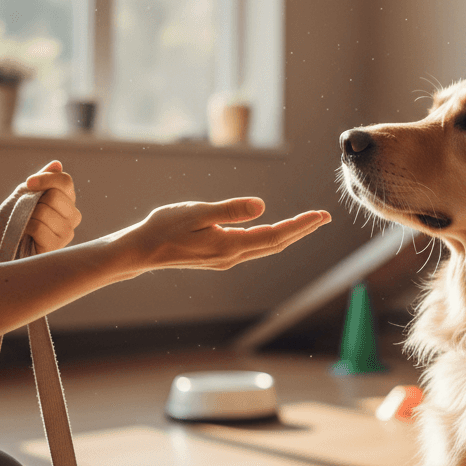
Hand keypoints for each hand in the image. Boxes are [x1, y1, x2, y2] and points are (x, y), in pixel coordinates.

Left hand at [0, 160, 82, 262]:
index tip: (29, 183)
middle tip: (27, 210)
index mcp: (68, 199)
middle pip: (55, 196)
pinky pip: (39, 228)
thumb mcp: (26, 192)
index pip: (65, 181)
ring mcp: (67, 231)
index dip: (46, 179)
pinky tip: (26, 232)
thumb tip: (57, 164)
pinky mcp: (57, 245)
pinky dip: (26, 227)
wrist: (2, 239)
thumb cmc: (15, 215)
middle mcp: (73, 215)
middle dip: (34, 201)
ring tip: (26, 223)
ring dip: (27, 215)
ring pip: (44, 212)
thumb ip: (42, 178)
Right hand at [125, 197, 329, 272]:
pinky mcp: (219, 257)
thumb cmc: (164, 227)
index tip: (321, 215)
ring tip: (307, 222)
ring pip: (266, 247)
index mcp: (229, 245)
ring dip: (288, 234)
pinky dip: (271, 237)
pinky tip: (276, 230)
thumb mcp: (197, 212)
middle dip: (301, 230)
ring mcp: (226, 259)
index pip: (275, 235)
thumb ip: (230, 210)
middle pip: (276, 244)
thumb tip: (263, 206)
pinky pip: (254, 247)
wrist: (141, 250)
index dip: (301, 226)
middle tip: (324, 216)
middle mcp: (232, 256)